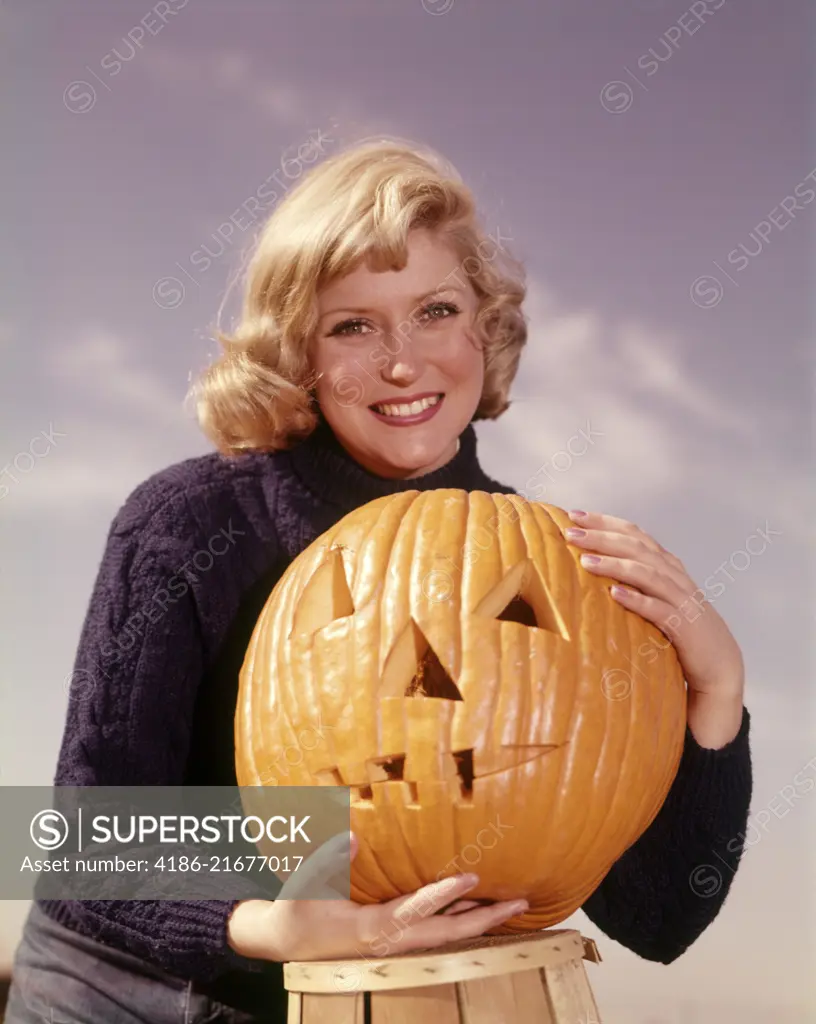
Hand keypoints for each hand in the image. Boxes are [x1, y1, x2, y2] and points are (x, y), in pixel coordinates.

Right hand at [227, 832, 528, 962]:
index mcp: (371, 928)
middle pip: (446, 933)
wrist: (282, 941)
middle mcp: (390, 941)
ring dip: (478, 921)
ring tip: (512, 906)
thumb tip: (353, 835)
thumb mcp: (305, 883)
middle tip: (520, 902)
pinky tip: (476, 907)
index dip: (443, 894)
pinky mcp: (394, 940)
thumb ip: (328, 857)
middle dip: (484, 919)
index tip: (473, 877)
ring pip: (446, 935)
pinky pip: (436, 932)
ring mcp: (395, 945)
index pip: (415, 910)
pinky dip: (460, 921)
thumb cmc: (295, 909)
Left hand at [563, 509, 744, 745]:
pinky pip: (660, 610)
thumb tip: (587, 568)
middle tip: (570, 533)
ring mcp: (682, 600)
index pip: (634, 534)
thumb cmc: (679, 631)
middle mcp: (675, 577)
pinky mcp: (685, 627)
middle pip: (637, 548)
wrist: (719, 665)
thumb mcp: (655, 598)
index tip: (574, 516)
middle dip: (602, 537)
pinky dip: (638, 600)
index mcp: (667, 566)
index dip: (605, 522)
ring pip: (647, 574)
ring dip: (616, 565)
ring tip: (586, 562)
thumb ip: (632, 581)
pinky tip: (615, 594)